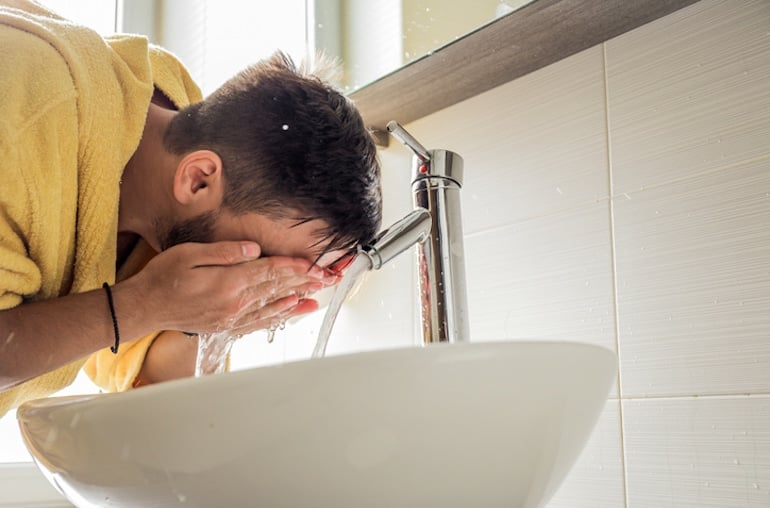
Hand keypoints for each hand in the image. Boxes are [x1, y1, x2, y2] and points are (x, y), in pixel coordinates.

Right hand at [121, 241, 336, 335]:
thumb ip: (225, 252)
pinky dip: (281, 315)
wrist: (144, 308)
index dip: (294, 265)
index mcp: (228, 283)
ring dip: (299, 296)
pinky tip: (294, 309)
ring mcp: (233, 317)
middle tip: (328, 276)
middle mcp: (235, 303)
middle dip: (305, 280)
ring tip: (320, 291)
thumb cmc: (162, 278)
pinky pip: (261, 321)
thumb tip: (253, 249)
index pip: (269, 271)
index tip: (314, 262)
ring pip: (274, 304)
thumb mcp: (190, 254)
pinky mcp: (228, 325)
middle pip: (277, 287)